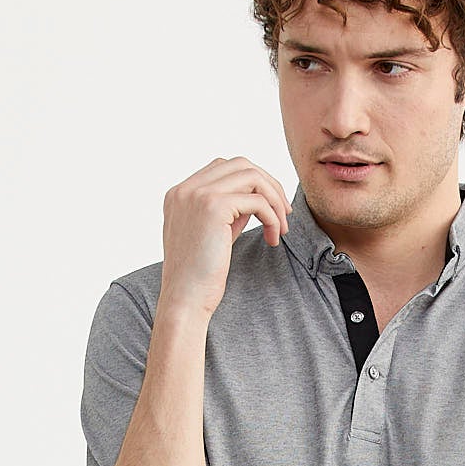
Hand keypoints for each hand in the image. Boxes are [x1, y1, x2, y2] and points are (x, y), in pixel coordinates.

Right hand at [157, 157, 290, 320]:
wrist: (185, 301)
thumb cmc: (199, 278)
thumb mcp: (212, 236)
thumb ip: (228, 212)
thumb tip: (256, 198)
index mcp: (180, 194)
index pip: (223, 167)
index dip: (252, 183)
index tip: (269, 208)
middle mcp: (186, 189)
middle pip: (240, 164)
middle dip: (268, 184)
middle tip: (284, 213)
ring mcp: (198, 195)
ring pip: (252, 176)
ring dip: (274, 199)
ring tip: (282, 227)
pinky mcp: (213, 207)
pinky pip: (257, 201)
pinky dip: (272, 217)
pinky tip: (273, 238)